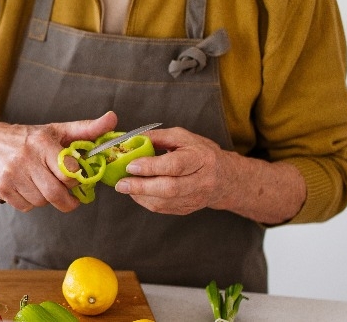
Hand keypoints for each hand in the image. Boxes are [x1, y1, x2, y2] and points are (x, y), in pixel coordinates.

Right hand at [0, 111, 118, 212]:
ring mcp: (11, 175)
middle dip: (67, 200)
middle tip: (71, 198)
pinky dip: (31, 203)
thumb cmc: (29, 137)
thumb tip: (113, 119)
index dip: (76, 179)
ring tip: (44, 185)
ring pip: (41, 202)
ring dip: (47, 199)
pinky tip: (29, 188)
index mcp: (42, 143)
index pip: (68, 172)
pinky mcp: (1, 188)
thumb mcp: (57, 130)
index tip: (76, 178)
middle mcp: (25, 158)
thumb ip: (87, 129)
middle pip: (54, 193)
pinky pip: (26, 207)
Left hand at [112, 126, 306, 223]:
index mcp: (201, 158)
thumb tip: (130, 139)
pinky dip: (146, 201)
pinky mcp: (188, 209)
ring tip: (125, 187)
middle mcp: (201, 181)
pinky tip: (137, 193)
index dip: (152, 167)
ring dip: (141, 196)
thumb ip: (157, 137)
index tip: (131, 165)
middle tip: (121, 183)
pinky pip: (164, 209)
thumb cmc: (199, 152)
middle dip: (141, 187)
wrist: (224, 178)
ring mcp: (196, 198)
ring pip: (165, 202)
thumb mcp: (182, 137)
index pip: (175, 165)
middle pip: (170, 188)